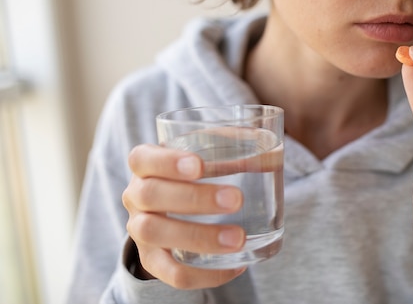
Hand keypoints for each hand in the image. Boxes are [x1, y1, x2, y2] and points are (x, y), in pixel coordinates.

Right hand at [122, 144, 246, 288]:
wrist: (167, 209)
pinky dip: (206, 274)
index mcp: (145, 164)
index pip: (142, 158)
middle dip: (194, 198)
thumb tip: (272, 150)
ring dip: (200, 237)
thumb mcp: (207, 151)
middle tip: (236, 199)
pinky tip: (238, 266)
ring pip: (156, 234)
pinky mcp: (153, 260)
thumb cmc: (194, 171)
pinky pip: (173, 274)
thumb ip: (234, 144)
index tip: (199, 166)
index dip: (167, 161)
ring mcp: (140, 230)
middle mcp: (135, 195)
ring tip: (239, 238)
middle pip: (151, 195)